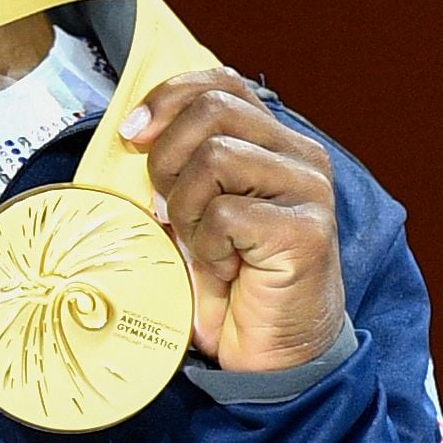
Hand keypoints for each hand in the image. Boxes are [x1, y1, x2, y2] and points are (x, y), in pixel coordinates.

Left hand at [120, 69, 346, 375]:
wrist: (271, 359)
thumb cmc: (231, 281)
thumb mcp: (198, 207)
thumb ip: (184, 162)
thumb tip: (136, 128)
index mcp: (276, 141)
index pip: (221, 83)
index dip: (169, 97)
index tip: (132, 132)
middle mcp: (301, 156)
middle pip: (211, 112)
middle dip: (168, 159)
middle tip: (169, 210)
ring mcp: (309, 190)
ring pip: (214, 157)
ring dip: (188, 209)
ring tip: (203, 245)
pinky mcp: (306, 230)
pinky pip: (225, 214)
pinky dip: (206, 246)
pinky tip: (225, 270)